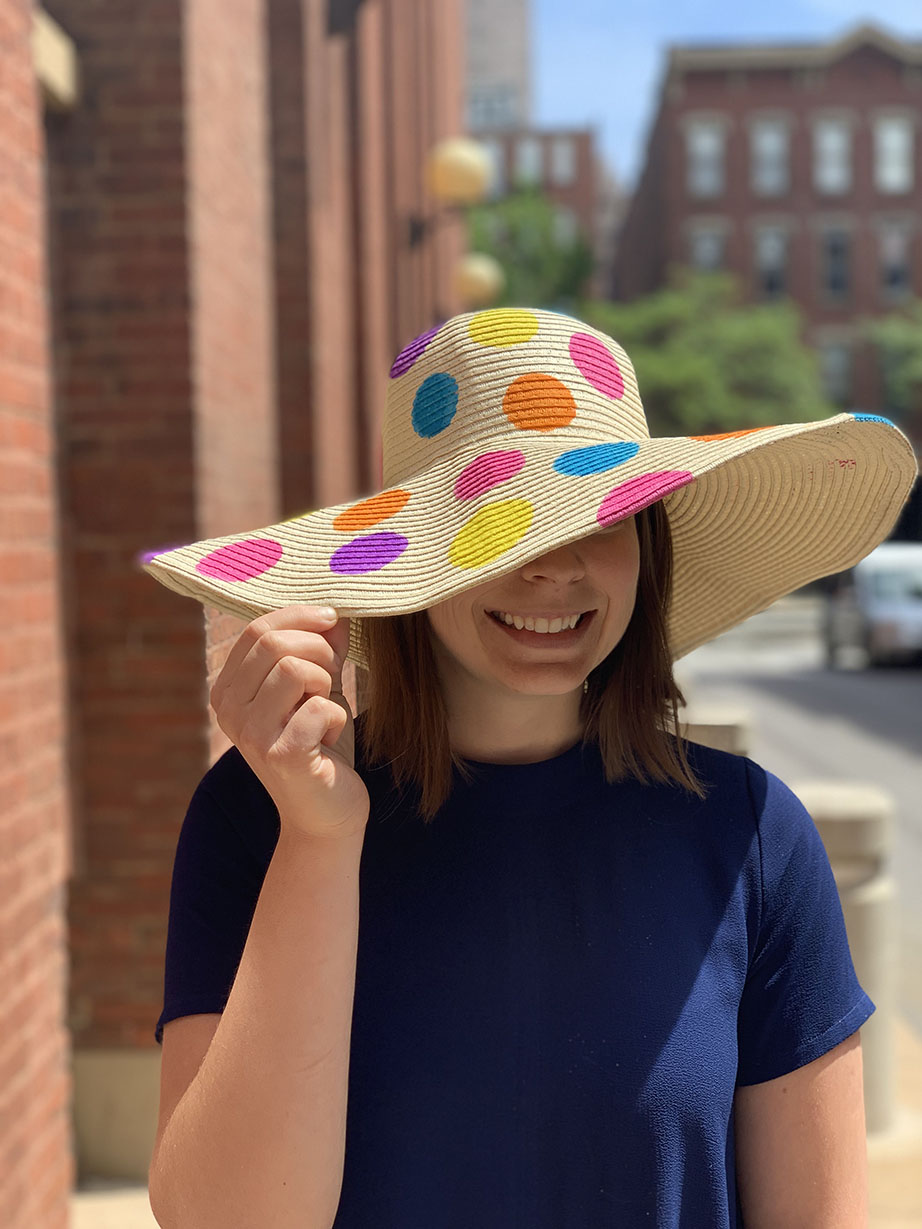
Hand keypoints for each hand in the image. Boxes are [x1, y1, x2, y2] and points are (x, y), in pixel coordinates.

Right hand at [209, 605, 368, 840]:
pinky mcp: (281, 755)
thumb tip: (335, 611)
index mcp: (228, 689)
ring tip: (327, 710)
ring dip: (326, 683)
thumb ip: (321, 648)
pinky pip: (319, 707)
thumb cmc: (320, 744)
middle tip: (333, 676)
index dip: (301, 616)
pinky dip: (336, 717)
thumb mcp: (318, 687)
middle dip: (319, 650)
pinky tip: (328, 739)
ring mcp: (251, 734)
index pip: (258, 629)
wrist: (326, 811)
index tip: (334, 620)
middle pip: (274, 644)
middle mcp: (228, 710)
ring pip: (296, 670)